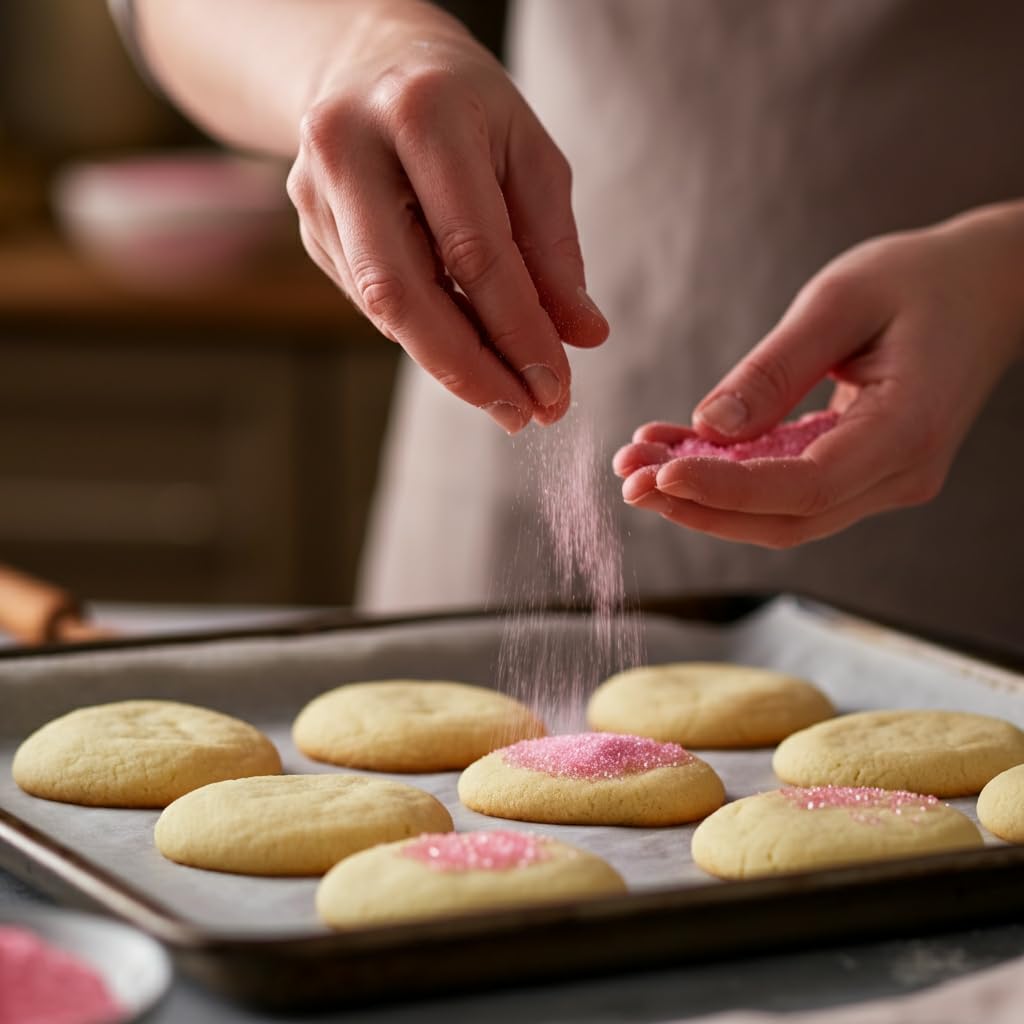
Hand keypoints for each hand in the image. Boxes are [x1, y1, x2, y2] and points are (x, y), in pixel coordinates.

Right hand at [286, 2, 607, 432]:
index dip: (517, 331)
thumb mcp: (528, 155)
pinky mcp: (309, 227)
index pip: (474, 249)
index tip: (555, 388)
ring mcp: (316, 192)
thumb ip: (554, 249)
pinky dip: (427, 337)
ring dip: (450, 365)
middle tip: (521, 416)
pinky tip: (467, 353)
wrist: (367, 60)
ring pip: (385, 307)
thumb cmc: (466, 106)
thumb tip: (583, 336)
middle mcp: (350, 148)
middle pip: (405, 292)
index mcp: (421, 114)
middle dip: (470, 370)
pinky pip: (374, 302)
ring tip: (507, 399)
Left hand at [614, 203, 1023, 545]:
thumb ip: (776, 368)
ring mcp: (883, 480)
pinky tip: (678, 448)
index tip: (658, 476)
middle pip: (785, 518)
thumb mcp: (842, 301)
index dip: (725, 492)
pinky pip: (788, 489)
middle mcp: (898, 473)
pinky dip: (730, 476)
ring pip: (781, 513)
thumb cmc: (920, 280)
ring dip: (705, 496)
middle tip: (628, 478)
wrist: (983, 288)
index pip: (804, 487)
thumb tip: (711, 425)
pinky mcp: (862, 472)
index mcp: (905, 430)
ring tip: (638, 461)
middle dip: (698, 506)